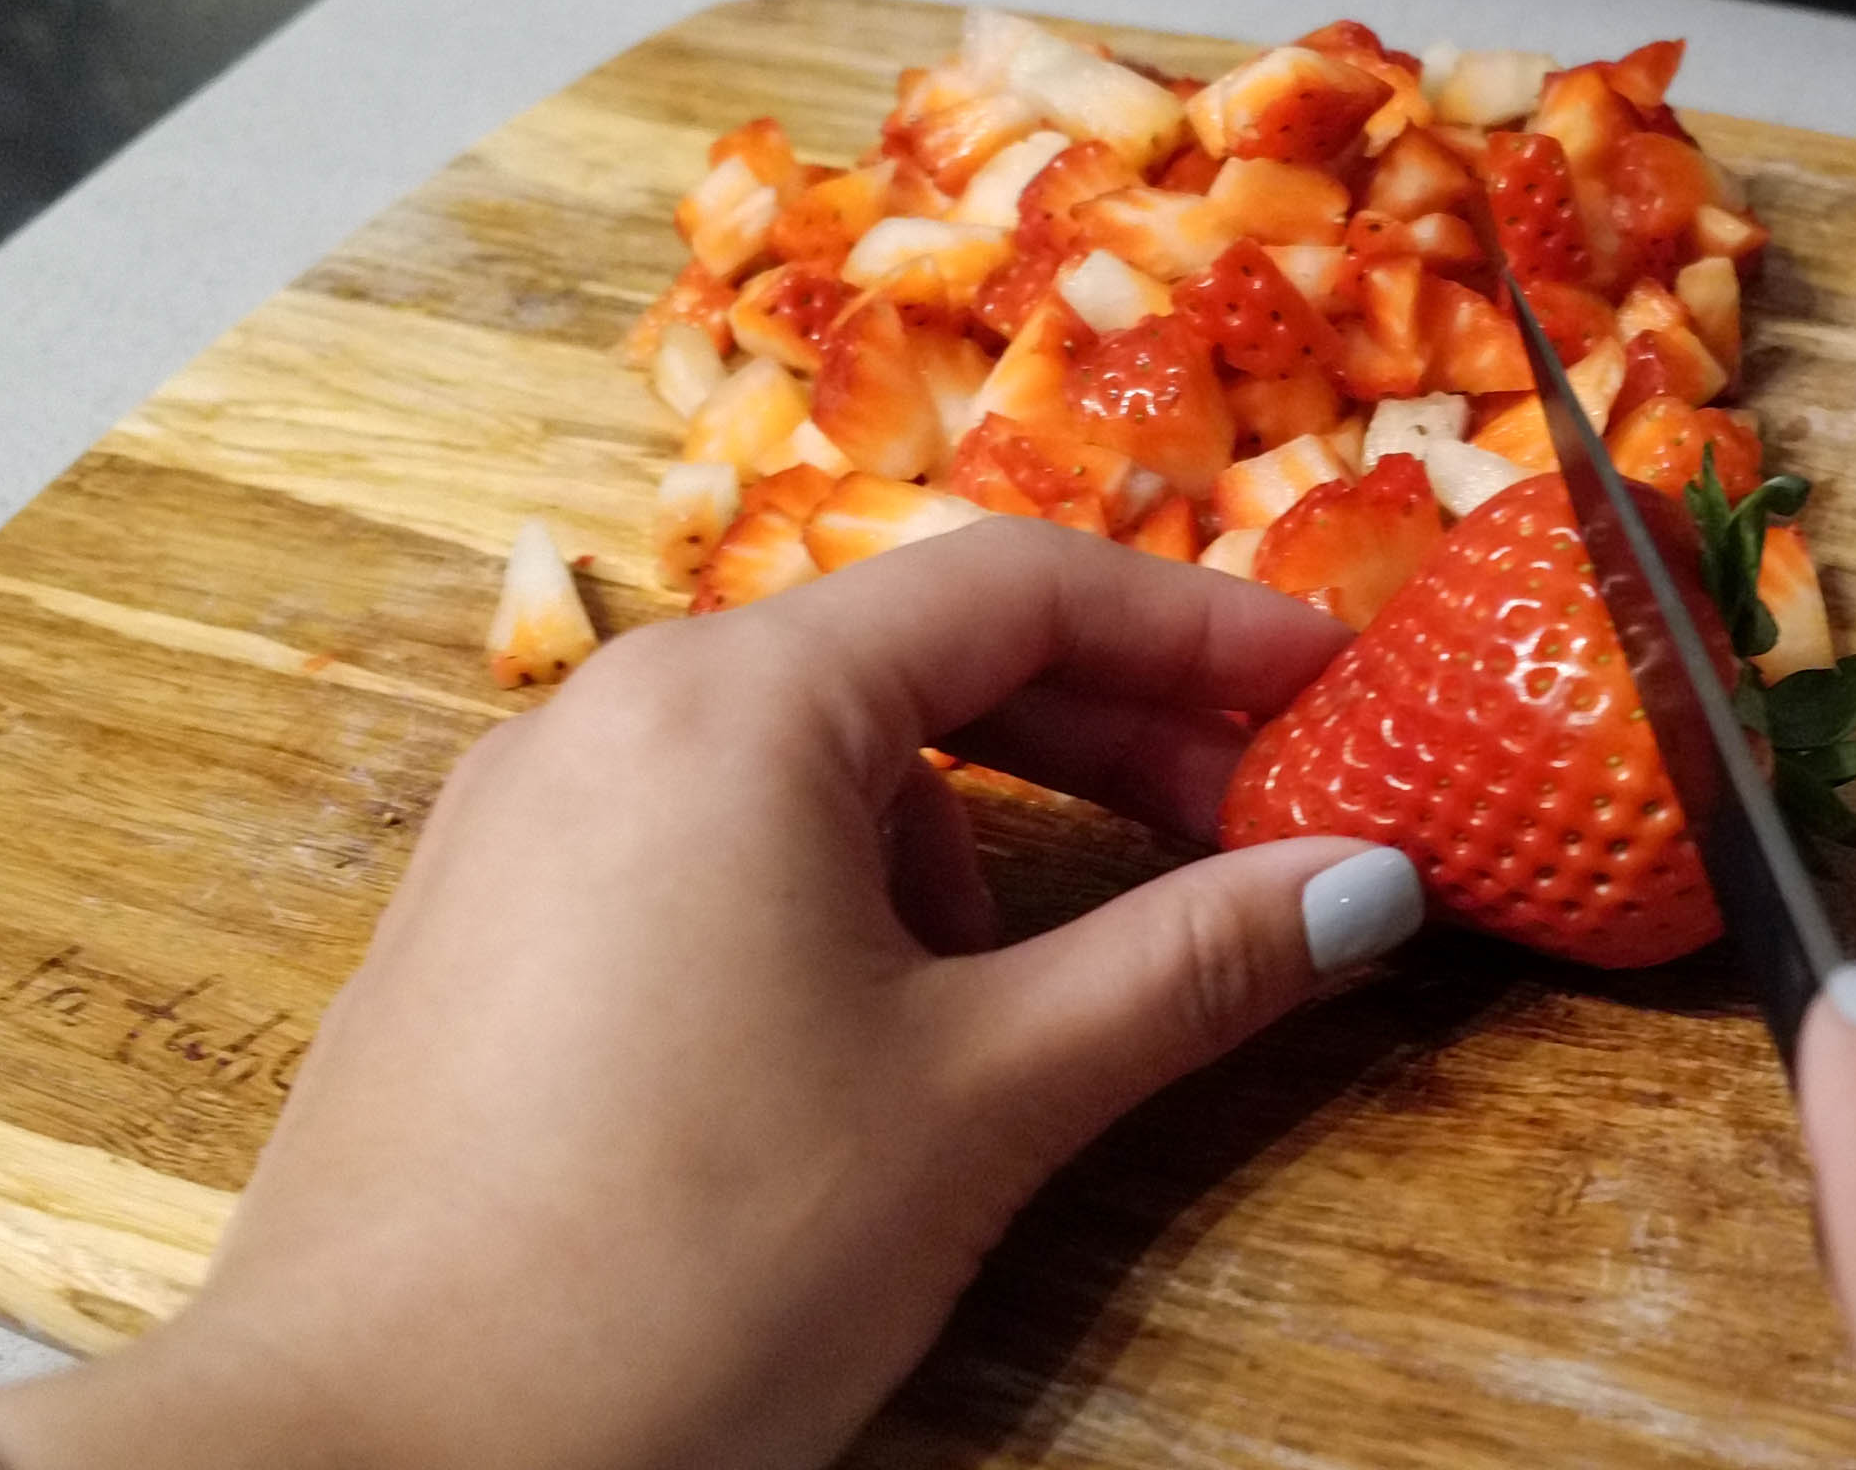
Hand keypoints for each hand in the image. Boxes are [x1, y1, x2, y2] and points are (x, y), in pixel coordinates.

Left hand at [0, 520, 1423, 1469]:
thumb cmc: (682, 1268)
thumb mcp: (981, 1100)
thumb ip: (1190, 963)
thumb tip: (1373, 882)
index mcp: (733, 705)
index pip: (1021, 587)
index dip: (1203, 632)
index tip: (1332, 691)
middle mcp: (609, 713)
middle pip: (916, 656)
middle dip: (1105, 736)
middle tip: (1250, 827)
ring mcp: (524, 816)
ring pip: (812, 756)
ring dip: (971, 832)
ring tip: (1039, 993)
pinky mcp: (482, 924)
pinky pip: (709, 836)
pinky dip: (842, 887)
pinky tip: (873, 1035)